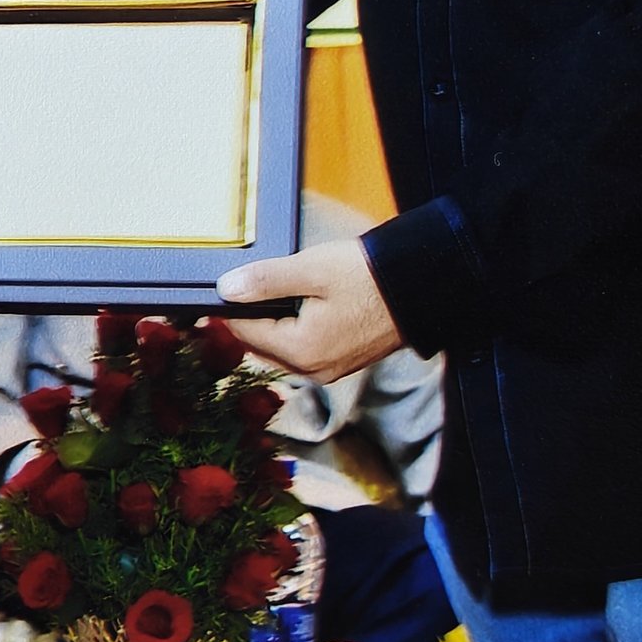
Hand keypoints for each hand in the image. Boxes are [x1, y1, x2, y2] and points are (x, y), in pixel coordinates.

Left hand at [215, 239, 403, 381]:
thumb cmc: (366, 277)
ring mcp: (329, 370)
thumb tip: (226, 289)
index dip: (230, 307)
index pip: (245, 332)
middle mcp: (312, 370)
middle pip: (260, 345)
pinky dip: (292, 331)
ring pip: (280, 349)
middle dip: (250, 317)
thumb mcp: (310, 270)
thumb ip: (265, 282)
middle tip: (249, 284)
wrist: (416, 286)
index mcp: (301, 351)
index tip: (224, 286)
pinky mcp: (342, 362)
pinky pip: (302, 350)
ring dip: (271, 325)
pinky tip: (300, 307)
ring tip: (276, 292)